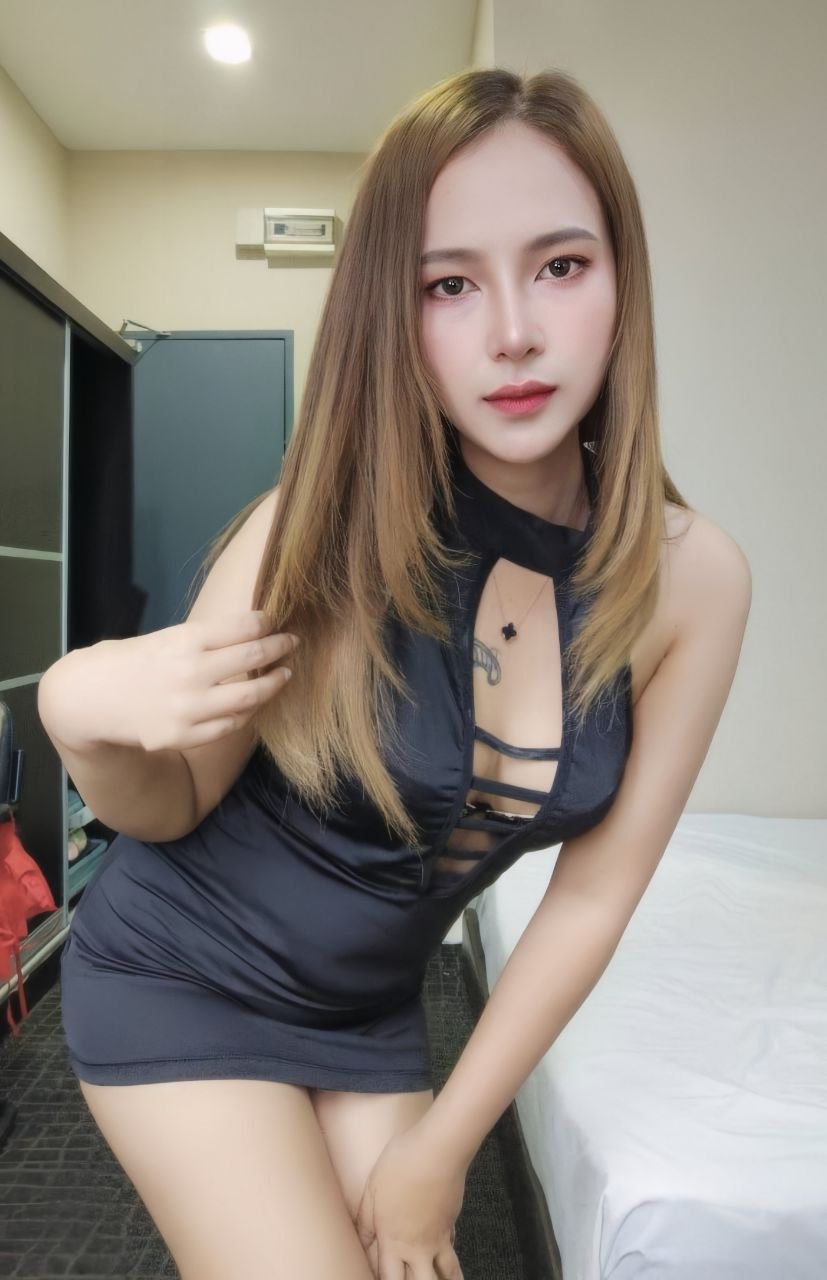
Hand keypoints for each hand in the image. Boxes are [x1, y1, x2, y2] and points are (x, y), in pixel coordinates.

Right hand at [39, 610, 298, 752]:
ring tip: (285, 674)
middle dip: (280, 647)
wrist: (87, 699)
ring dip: (274, 683)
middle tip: (293, 642)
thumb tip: (248, 634)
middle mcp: (191, 672)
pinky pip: (230, 725)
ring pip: (250, 696)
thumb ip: (201, 640)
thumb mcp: (162, 638)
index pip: (243, 627)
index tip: (278, 621)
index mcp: (184, 640)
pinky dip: (247, 713)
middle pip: (254, 657)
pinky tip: (255, 703)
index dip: (268, 623)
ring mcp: (189, 708)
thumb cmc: (125, 661)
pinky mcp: (184, 736)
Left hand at [354, 1126, 465, 1278]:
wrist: (439, 1149)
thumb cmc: (401, 1164)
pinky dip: (449, 1257)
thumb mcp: (372, 1190)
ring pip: (448, 1273)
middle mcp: (419, 1245)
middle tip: (414, 1279)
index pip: (390, 1279)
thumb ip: (364, 1220)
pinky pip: (452, 1248)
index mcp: (393, 1240)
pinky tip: (446, 1255)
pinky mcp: (453, 1220)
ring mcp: (440, 1235)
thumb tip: (359, 1241)